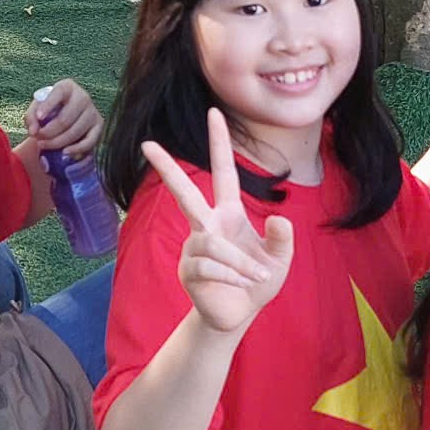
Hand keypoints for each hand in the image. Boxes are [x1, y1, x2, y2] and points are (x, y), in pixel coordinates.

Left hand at [26, 77, 102, 161]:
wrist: (67, 113)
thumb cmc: (50, 109)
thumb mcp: (37, 108)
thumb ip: (31, 117)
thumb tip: (34, 132)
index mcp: (67, 87)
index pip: (58, 93)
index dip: (47, 106)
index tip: (39, 117)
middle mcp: (83, 97)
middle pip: (64, 119)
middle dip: (48, 133)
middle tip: (37, 139)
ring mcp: (93, 111)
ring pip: (74, 132)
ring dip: (57, 143)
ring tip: (44, 145)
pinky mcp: (99, 126)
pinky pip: (89, 141)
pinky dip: (76, 149)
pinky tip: (64, 152)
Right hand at [141, 108, 293, 335]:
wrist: (237, 316)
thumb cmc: (257, 281)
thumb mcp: (280, 260)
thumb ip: (283, 240)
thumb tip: (278, 219)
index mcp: (229, 214)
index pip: (223, 172)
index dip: (219, 143)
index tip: (214, 113)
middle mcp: (207, 225)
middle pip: (183, 192)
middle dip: (166, 168)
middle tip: (146, 144)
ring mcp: (194, 247)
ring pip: (211, 243)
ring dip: (241, 262)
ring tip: (257, 277)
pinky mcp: (189, 270)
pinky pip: (209, 265)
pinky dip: (232, 275)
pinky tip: (242, 284)